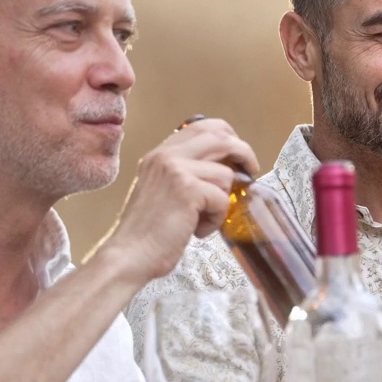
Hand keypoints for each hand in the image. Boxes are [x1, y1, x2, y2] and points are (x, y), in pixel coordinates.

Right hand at [99, 118, 257, 283]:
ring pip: (225, 175)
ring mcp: (176, 170)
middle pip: (220, 137)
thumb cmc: (149, 232)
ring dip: (222, 202)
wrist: (130, 254)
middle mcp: (166, 156)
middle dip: (243, 153)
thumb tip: (226, 169)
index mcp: (159, 154)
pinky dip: (216, 220)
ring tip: (201, 220)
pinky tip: (197, 230)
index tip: (238, 153)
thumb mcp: (163, 191)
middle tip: (251, 170)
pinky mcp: (188, 189)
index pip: (201, 127)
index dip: (227, 136)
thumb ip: (186, 175)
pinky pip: (222, 199)